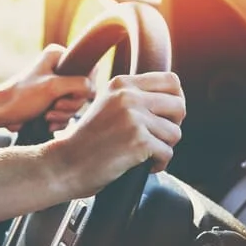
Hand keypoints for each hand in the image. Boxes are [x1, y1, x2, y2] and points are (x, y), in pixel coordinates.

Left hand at [0, 44, 94, 131]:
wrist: (1, 113)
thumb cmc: (21, 97)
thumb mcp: (53, 87)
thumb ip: (79, 84)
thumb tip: (92, 90)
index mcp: (59, 56)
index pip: (89, 67)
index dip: (85, 85)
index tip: (70, 94)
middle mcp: (59, 69)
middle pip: (83, 90)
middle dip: (70, 104)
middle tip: (55, 105)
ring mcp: (57, 87)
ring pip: (76, 104)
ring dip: (63, 114)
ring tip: (47, 115)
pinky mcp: (53, 102)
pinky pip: (67, 113)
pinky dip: (59, 120)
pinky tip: (47, 122)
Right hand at [47, 72, 185, 197]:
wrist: (66, 164)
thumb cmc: (88, 141)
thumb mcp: (107, 106)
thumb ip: (134, 97)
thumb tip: (176, 99)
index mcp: (122, 84)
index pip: (171, 80)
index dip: (176, 99)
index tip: (166, 116)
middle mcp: (128, 96)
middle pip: (179, 106)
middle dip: (172, 126)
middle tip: (157, 138)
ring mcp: (133, 118)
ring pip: (175, 133)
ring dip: (163, 147)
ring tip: (144, 153)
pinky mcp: (138, 140)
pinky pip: (167, 153)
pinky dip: (158, 164)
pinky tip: (141, 165)